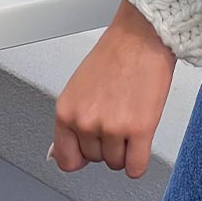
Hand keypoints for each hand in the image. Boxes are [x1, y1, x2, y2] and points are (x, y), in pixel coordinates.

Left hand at [49, 0, 176, 178]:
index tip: (92, 145)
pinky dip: (139, 160)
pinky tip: (142, 140)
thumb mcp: (80, 86)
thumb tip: (57, 154)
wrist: (144, 33)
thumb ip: (70, 121)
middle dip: (108, 143)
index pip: (66, 159)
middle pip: (95, 159)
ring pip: (117, 163)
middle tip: (118, 114)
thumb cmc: (117, 51)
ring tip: (132, 116)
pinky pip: (136, 167)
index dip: (83, 153)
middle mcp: (85, 121)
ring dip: (126, 147)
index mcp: (67, 110)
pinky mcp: (139, 128)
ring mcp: (112, 127)